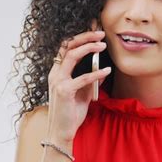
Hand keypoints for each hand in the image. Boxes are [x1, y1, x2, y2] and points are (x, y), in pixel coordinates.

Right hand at [46, 27, 109, 142]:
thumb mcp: (84, 93)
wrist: (62, 132)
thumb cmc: (71, 112)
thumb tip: (102, 70)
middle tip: (101, 33)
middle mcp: (55, 73)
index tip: (94, 28)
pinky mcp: (64, 91)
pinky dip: (96, 73)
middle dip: (85, 36)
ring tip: (102, 45)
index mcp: (58, 71)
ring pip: (72, 56)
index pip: (66, 47)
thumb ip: (90, 81)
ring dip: (89, 48)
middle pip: (68, 46)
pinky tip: (106, 71)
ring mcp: (58, 81)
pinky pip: (82, 78)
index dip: (80, 36)